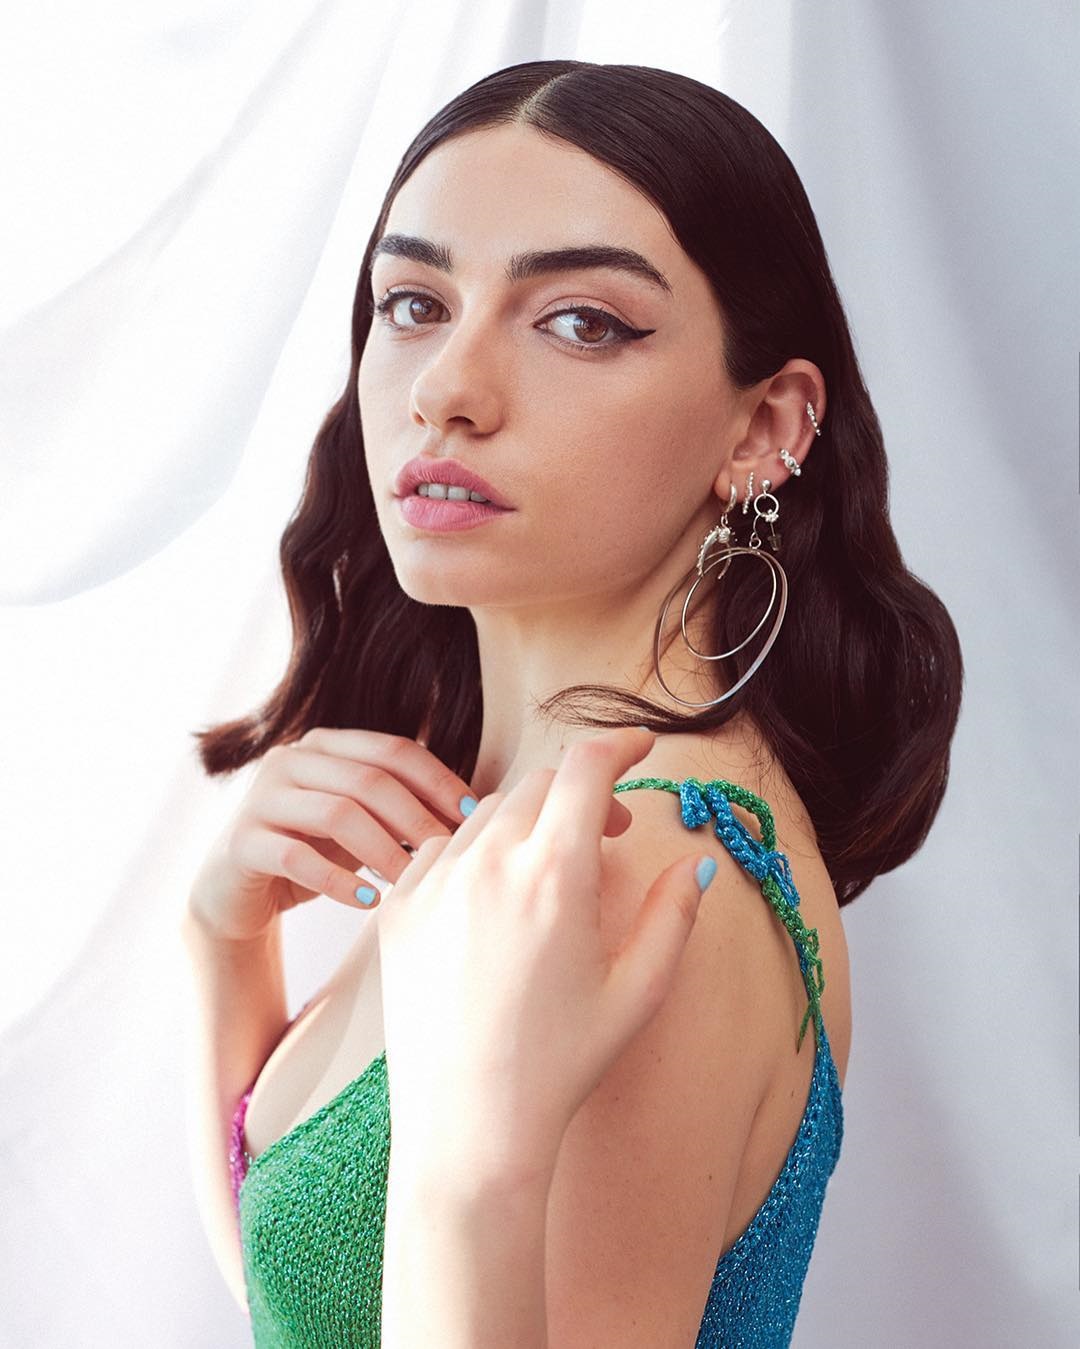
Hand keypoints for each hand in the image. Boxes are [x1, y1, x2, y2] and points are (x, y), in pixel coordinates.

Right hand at [186, 728, 478, 941]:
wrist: (238, 896)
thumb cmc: (313, 855)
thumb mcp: (360, 825)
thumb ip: (400, 808)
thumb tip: (473, 811)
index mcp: (324, 744)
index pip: (393, 750)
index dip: (437, 780)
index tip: (473, 815)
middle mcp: (289, 760)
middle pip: (368, 780)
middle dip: (416, 818)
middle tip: (448, 855)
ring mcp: (260, 798)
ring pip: (336, 814)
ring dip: (383, 850)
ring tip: (410, 882)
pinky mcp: (240, 843)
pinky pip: (295, 858)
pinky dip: (338, 882)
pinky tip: (369, 902)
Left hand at [375, 726, 713, 1185]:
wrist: (468, 1127)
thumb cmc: (560, 1064)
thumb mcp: (637, 992)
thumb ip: (672, 915)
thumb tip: (694, 863)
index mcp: (554, 876)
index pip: (586, 767)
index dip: (620, 743)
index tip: (639, 744)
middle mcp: (488, 864)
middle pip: (540, 785)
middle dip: (581, 793)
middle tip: (607, 832)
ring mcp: (434, 883)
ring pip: (487, 812)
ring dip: (528, 823)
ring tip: (550, 874)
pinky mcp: (398, 908)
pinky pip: (440, 849)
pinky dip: (475, 853)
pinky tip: (494, 899)